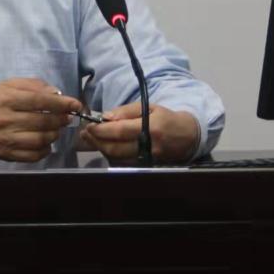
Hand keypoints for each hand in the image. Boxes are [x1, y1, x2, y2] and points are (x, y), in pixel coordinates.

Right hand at [0, 78, 82, 161]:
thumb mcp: (9, 85)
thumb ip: (33, 85)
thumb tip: (57, 93)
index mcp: (7, 99)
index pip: (40, 101)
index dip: (61, 104)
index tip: (75, 104)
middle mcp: (6, 119)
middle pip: (43, 122)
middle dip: (61, 119)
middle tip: (66, 117)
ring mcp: (6, 139)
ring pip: (40, 140)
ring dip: (54, 134)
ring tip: (55, 129)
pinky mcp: (7, 154)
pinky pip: (33, 156)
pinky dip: (45, 150)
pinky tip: (45, 143)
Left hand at [82, 102, 199, 163]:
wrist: (188, 137)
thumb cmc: (167, 118)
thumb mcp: (150, 107)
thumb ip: (127, 112)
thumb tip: (106, 117)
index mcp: (150, 128)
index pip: (119, 131)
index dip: (101, 130)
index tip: (89, 125)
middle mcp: (148, 146)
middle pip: (115, 148)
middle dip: (97, 141)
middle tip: (86, 133)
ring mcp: (146, 158)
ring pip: (116, 157)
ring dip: (101, 148)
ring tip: (91, 138)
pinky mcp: (145, 165)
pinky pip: (122, 161)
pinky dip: (110, 154)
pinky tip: (104, 145)